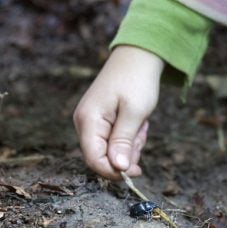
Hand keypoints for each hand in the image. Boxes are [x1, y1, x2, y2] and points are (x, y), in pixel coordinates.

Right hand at [73, 46, 163, 178]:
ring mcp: (91, 122)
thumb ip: (123, 142)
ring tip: (140, 123)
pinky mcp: (100, 120)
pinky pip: (114, 140)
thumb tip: (118, 168)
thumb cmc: (137, 80)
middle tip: (141, 133)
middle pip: (103, 157)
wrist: (138, 56)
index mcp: (88, 120)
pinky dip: (129, 136)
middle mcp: (84, 123)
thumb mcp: (135, 113)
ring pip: (111, 150)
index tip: (137, 171)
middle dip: (126, 153)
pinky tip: (137, 122)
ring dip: (130, 143)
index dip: (115, 171)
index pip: (94, 160)